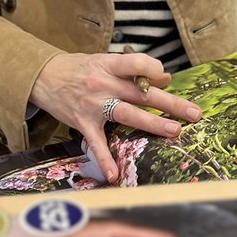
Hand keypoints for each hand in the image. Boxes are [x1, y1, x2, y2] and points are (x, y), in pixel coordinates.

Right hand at [30, 52, 200, 183]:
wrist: (43, 75)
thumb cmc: (79, 68)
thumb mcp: (104, 61)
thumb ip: (132, 69)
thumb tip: (165, 78)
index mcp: (109, 65)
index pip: (138, 63)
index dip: (154, 70)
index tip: (166, 79)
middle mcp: (103, 84)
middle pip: (142, 93)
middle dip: (170, 103)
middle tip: (194, 114)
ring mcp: (93, 105)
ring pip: (128, 114)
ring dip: (153, 123)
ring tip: (175, 131)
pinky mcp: (83, 122)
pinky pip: (97, 143)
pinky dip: (105, 160)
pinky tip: (115, 175)